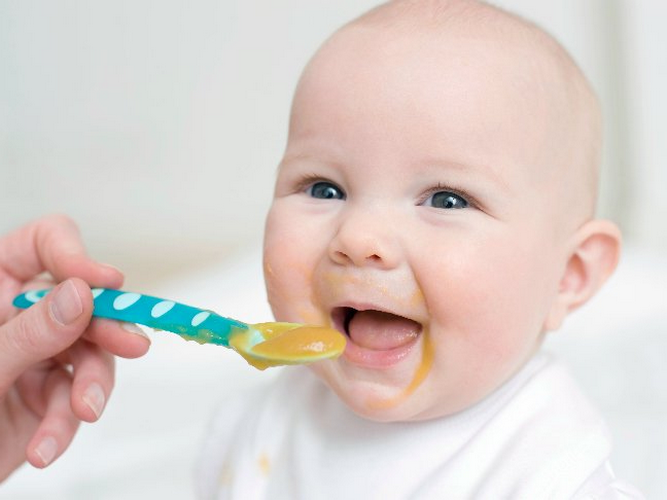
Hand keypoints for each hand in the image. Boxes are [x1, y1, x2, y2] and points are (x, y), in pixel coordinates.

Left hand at [0, 215, 149, 480]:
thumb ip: (28, 333)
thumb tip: (81, 295)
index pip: (42, 244)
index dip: (75, 256)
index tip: (105, 282)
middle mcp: (18, 313)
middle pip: (81, 302)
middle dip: (106, 329)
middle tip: (133, 345)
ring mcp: (35, 353)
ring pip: (89, 353)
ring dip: (90, 387)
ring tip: (85, 411)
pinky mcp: (45, 394)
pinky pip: (74, 397)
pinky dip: (65, 425)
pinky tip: (46, 447)